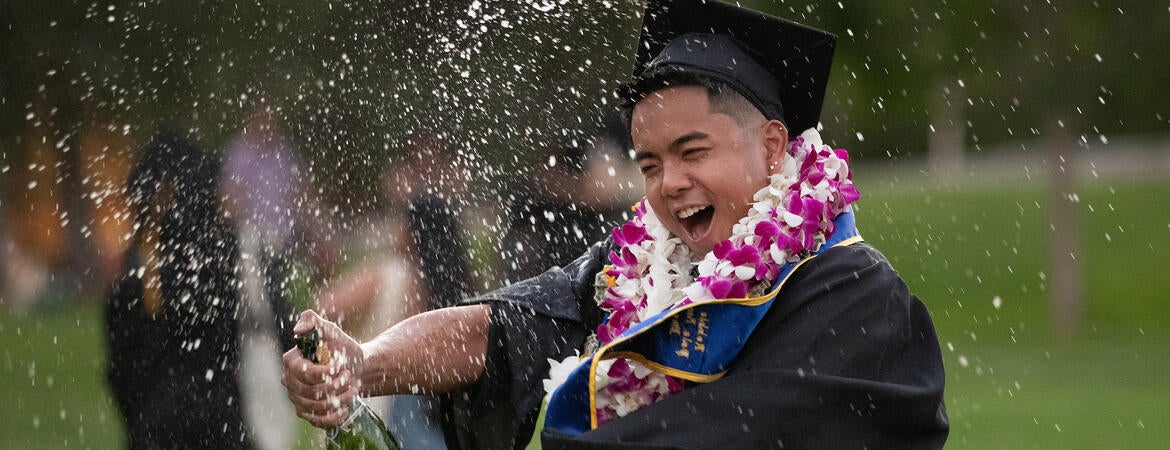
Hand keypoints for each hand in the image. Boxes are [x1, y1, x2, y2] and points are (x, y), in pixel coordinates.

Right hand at [281, 310, 364, 427]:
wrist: (354, 368)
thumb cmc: (341, 348)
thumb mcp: (330, 330)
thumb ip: (312, 321)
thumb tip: (298, 330)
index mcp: (290, 361)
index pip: (305, 373)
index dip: (326, 372)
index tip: (340, 365)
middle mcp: (289, 382)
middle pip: (311, 392)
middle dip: (336, 384)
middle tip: (348, 375)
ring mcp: (296, 399)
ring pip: (317, 407)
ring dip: (340, 399)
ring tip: (352, 388)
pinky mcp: (307, 413)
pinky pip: (319, 421)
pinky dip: (335, 416)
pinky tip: (345, 407)